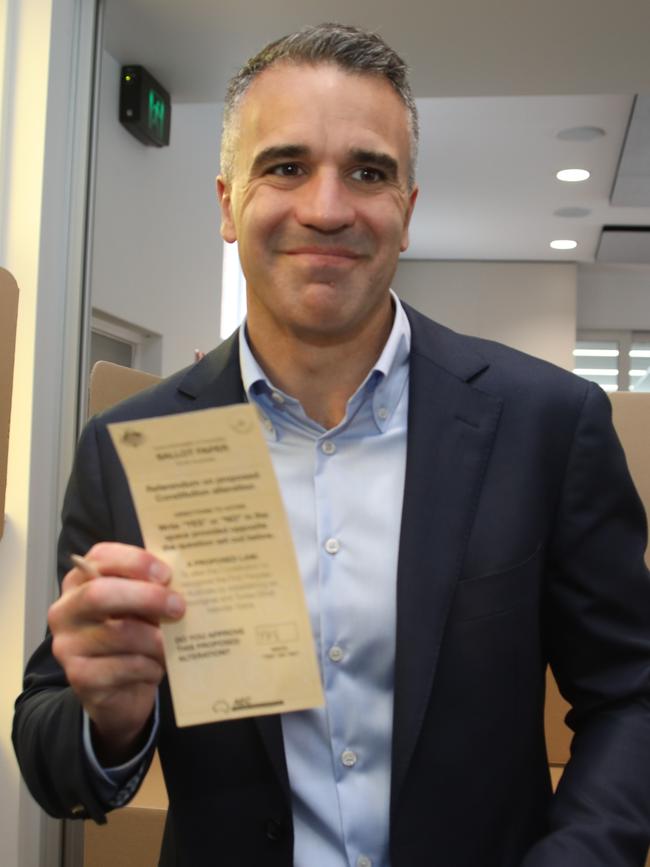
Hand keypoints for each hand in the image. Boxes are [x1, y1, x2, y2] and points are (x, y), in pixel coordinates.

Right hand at [48, 542, 184, 764]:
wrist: (119, 689)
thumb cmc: (134, 635)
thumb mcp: (140, 606)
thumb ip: (152, 588)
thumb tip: (184, 582)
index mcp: (81, 581)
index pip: (101, 557)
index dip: (136, 561)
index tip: (167, 574)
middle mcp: (66, 610)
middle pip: (101, 594)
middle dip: (146, 597)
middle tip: (179, 607)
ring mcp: (68, 645)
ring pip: (121, 634)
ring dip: (156, 640)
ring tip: (171, 645)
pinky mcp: (81, 677)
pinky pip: (127, 666)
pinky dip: (151, 666)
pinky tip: (156, 667)